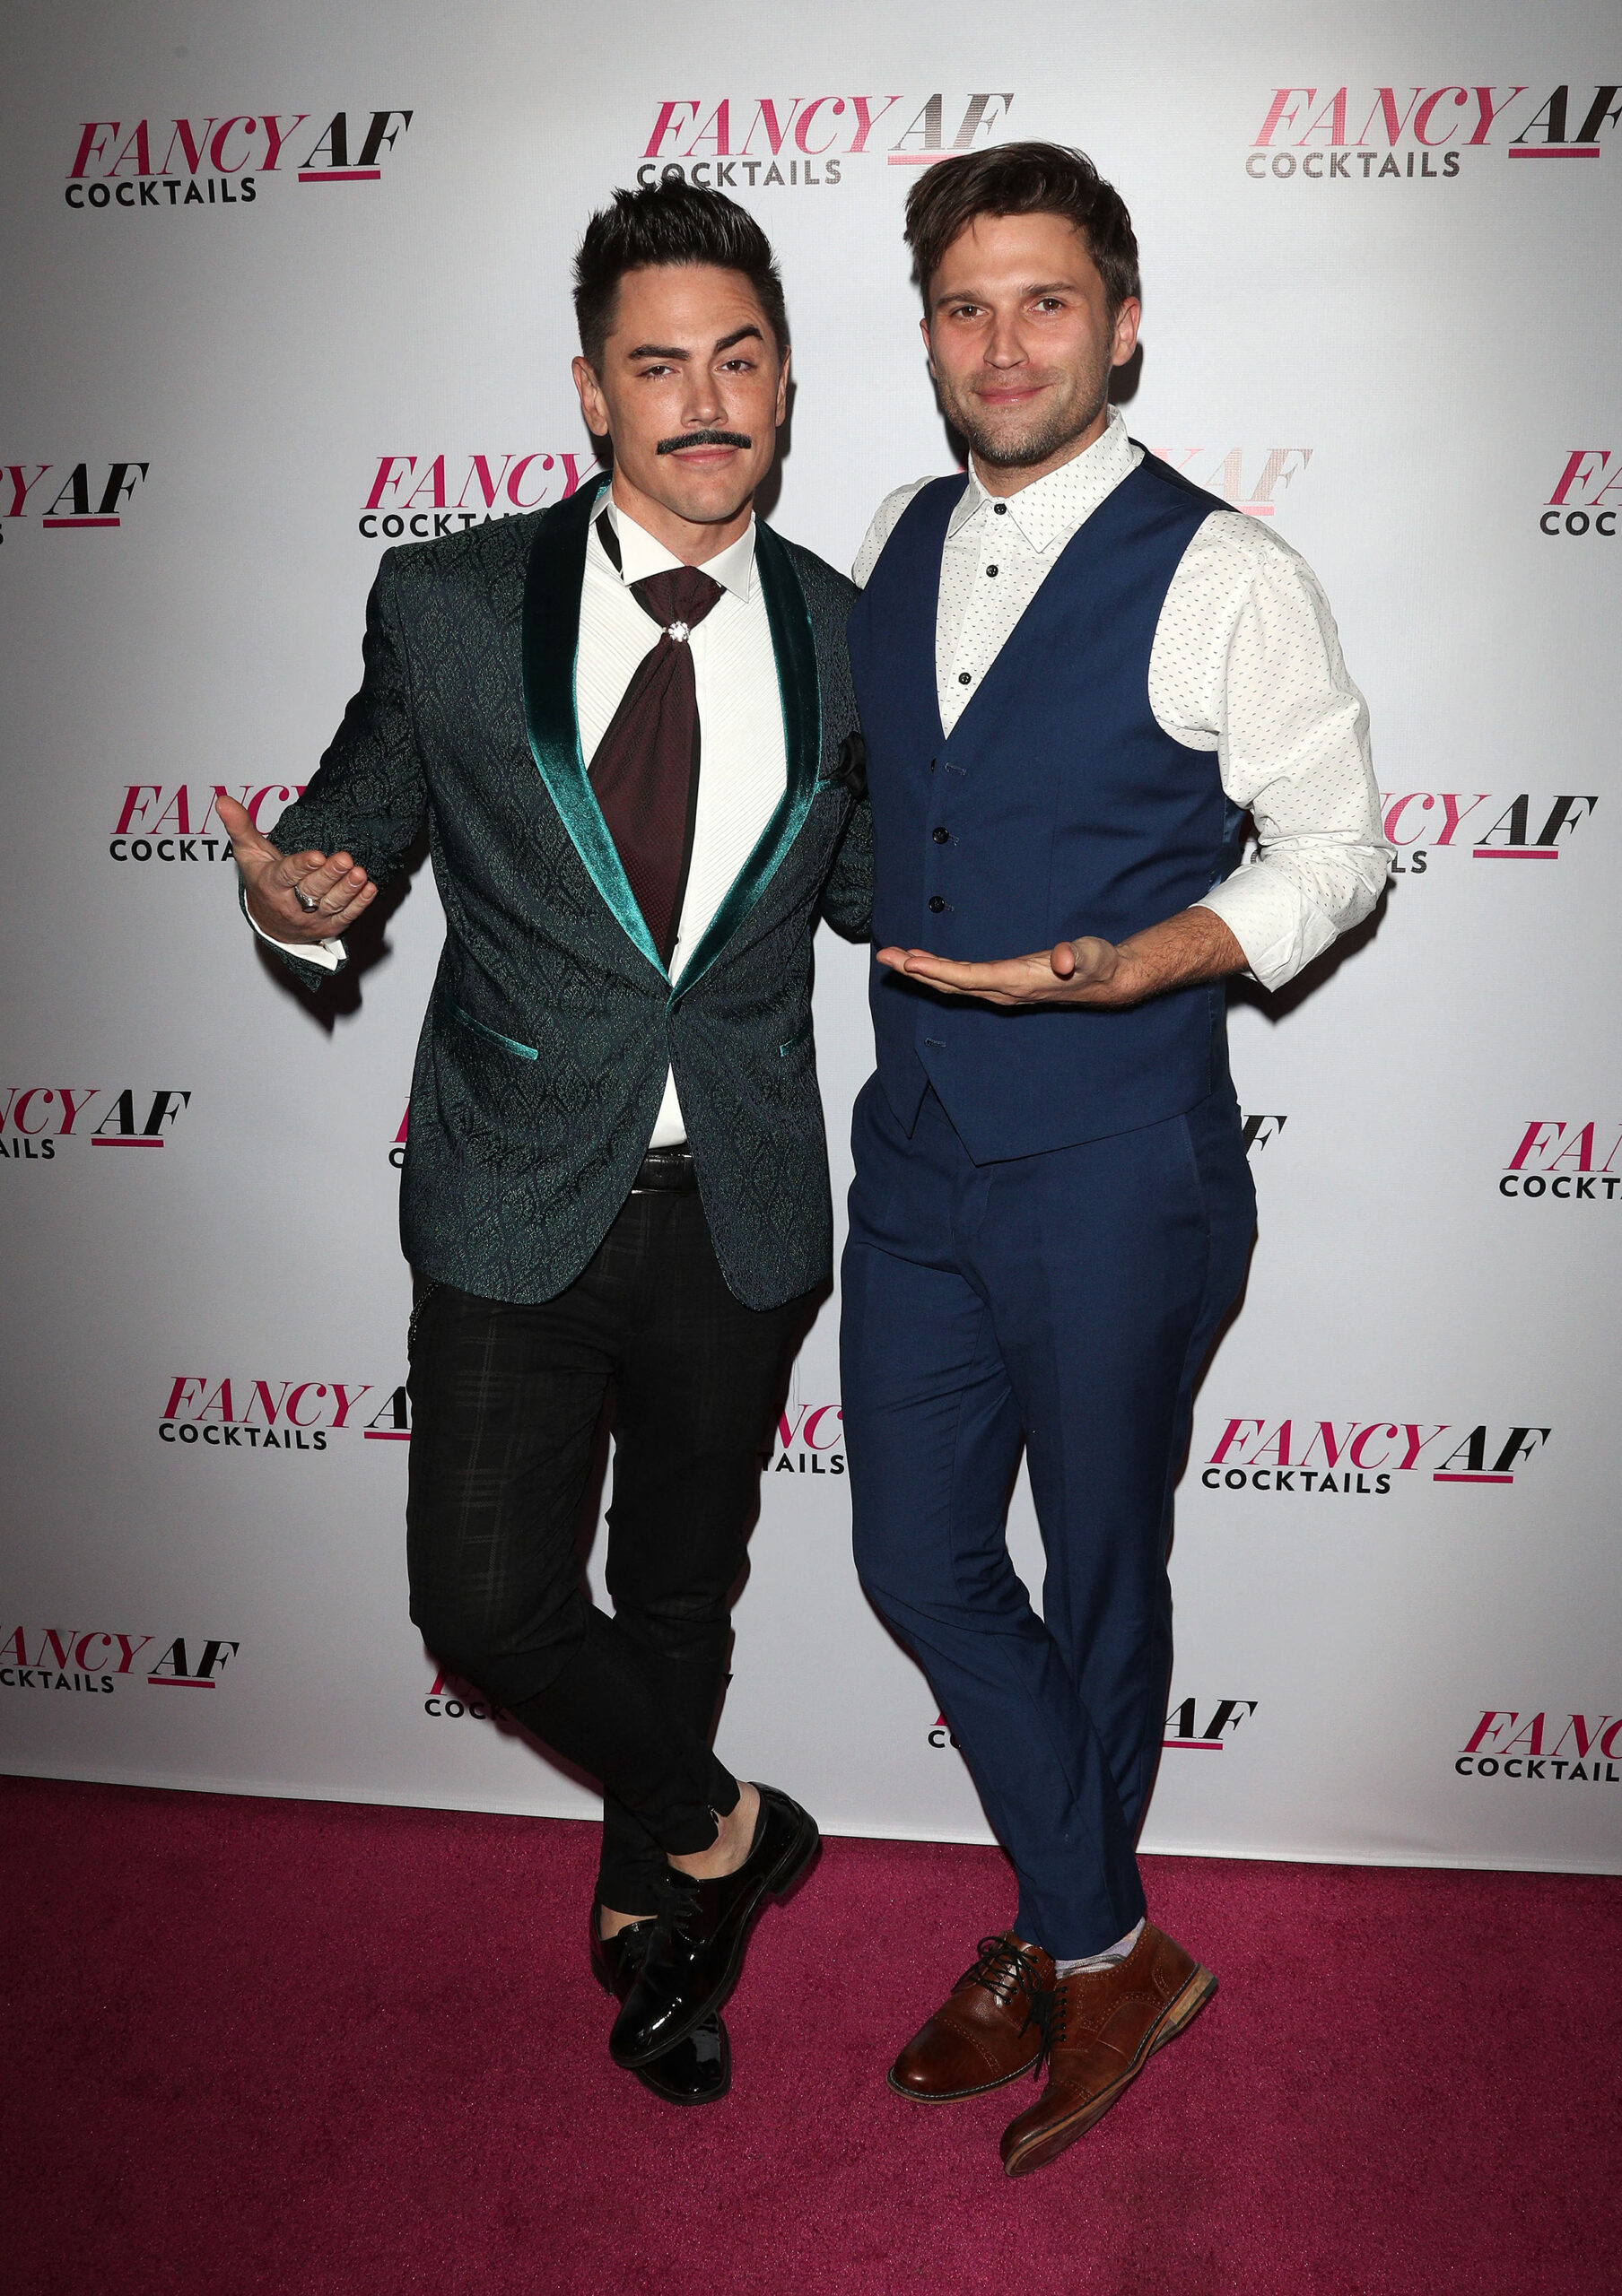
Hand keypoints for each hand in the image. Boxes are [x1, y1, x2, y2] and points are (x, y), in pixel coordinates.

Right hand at [219, 794, 376, 944]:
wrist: (270, 923)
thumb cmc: (261, 879)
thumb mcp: (249, 854)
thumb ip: (240, 827)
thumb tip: (222, 800)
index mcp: (271, 885)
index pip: (287, 875)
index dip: (302, 866)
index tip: (318, 855)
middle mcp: (291, 905)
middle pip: (313, 890)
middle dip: (330, 875)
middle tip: (346, 859)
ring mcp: (311, 919)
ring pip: (331, 905)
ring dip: (348, 890)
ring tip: (360, 873)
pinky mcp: (329, 927)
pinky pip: (346, 917)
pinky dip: (360, 904)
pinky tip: (369, 889)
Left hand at [875, 936, 1140, 1007]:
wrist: (1104, 980)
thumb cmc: (1096, 962)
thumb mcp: (1091, 954)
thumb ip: (1077, 955)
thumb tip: (1066, 959)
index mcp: (1018, 981)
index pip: (971, 977)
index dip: (940, 971)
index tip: (913, 962)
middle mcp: (1003, 991)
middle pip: (951, 983)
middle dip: (917, 971)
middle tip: (886, 956)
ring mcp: (999, 990)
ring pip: (952, 984)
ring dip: (921, 972)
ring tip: (893, 957)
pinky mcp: (999, 985)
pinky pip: (960, 981)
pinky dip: (936, 971)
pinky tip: (921, 963)